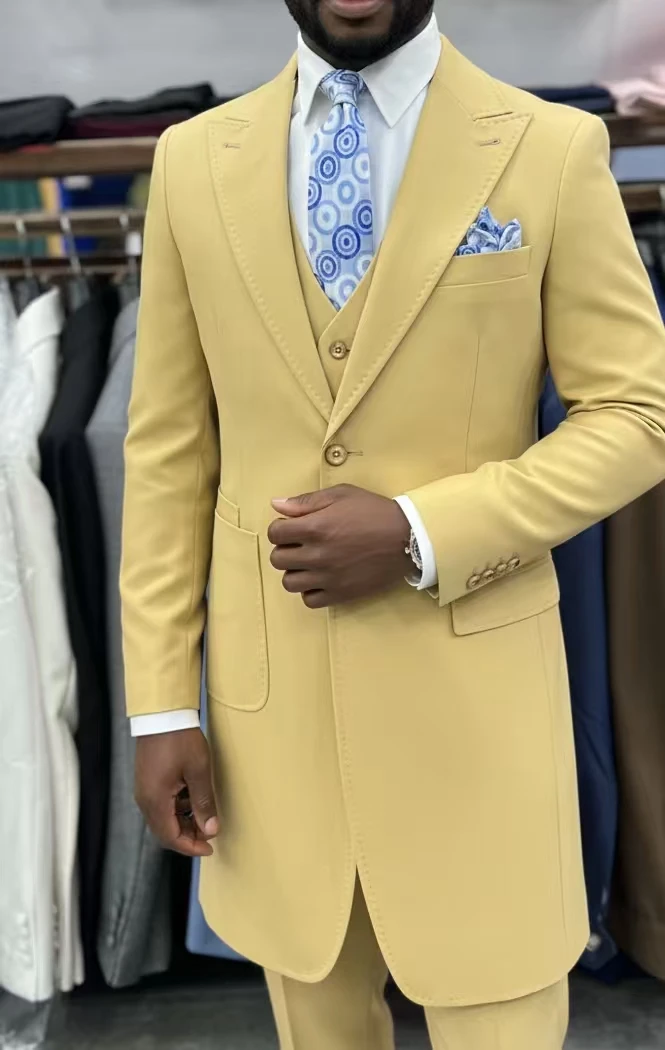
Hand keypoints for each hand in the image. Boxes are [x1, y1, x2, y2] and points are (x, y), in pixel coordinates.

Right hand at [135, 728, 218, 856]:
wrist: (162, 713)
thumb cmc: (180, 740)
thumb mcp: (198, 771)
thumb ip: (204, 803)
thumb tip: (212, 829)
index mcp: (155, 801)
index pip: (170, 837)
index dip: (190, 847)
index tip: (210, 848)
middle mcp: (145, 799)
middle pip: (165, 830)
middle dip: (188, 835)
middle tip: (211, 832)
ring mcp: (144, 789)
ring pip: (163, 818)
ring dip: (184, 821)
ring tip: (206, 813)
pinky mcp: (147, 780)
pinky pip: (161, 804)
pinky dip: (178, 808)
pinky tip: (193, 797)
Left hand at [268, 484, 411, 608]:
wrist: (406, 538)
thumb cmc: (373, 512)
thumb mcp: (341, 495)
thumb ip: (306, 501)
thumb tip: (276, 506)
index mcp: (315, 527)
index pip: (275, 534)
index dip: (280, 528)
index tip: (292, 527)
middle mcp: (317, 555)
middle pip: (278, 559)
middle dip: (285, 548)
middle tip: (301, 544)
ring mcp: (328, 577)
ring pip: (289, 582)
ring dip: (294, 571)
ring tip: (309, 563)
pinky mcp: (340, 594)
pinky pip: (309, 600)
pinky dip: (310, 591)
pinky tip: (320, 579)